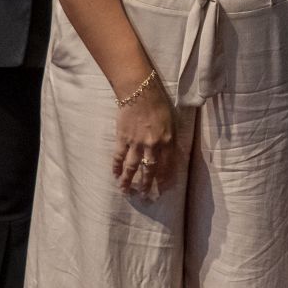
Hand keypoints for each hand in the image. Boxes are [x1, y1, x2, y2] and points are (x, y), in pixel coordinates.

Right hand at [113, 75, 175, 200]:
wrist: (140, 91)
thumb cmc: (159, 103)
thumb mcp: (172, 121)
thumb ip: (170, 138)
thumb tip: (169, 154)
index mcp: (168, 140)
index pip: (168, 165)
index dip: (165, 178)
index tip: (164, 190)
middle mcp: (153, 144)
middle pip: (150, 170)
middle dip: (148, 185)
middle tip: (146, 196)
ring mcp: (136, 143)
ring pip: (132, 167)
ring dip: (129, 181)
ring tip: (127, 192)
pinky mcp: (122, 139)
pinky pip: (118, 157)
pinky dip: (116, 167)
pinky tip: (115, 175)